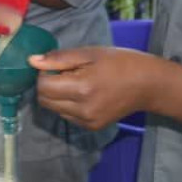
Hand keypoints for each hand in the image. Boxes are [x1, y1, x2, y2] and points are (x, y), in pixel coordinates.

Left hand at [29, 46, 164, 131]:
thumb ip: (59, 59)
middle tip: (65, 72)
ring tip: (76, 82)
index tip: (56, 64)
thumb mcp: (90, 53)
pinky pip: (66, 116)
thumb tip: (32, 61)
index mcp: (82, 89)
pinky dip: (67, 104)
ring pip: (54, 110)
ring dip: (56, 95)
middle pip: (44, 101)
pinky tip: (83, 93)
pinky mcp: (92, 128)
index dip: (44, 73)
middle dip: (47, 85)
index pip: (43, 86)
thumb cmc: (121, 62)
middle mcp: (82, 110)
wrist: (149, 85)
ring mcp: (87, 122)